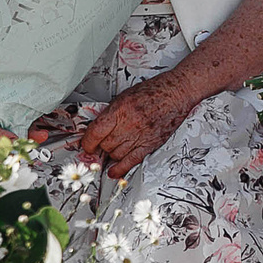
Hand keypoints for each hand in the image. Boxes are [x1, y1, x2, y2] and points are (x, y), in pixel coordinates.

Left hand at [74, 76, 198, 179]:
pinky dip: (120, 169)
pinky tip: (113, 171)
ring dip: (111, 154)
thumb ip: (111, 113)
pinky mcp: (150, 144)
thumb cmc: (154, 91)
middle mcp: (130, 124)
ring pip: (116, 154)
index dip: (87, 141)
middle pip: (105, 145)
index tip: (85, 144)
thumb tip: (98, 128)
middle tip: (99, 145)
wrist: (176, 93)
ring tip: (111, 150)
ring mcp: (141, 136)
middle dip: (100, 146)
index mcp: (121, 109)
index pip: (96, 132)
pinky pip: (131, 161)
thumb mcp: (125, 96)